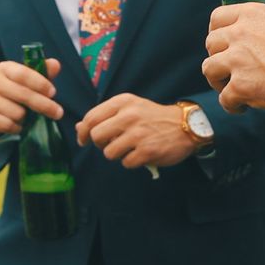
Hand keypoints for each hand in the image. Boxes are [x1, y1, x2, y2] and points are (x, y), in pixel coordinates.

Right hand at [0, 59, 62, 139]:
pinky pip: (7, 125)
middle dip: (44, 105)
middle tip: (58, 113)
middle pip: (23, 95)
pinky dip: (17, 128)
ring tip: (24, 116)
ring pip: (17, 113)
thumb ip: (42, 72)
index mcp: (4, 68)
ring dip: (25, 118)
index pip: (24, 74)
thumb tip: (56, 64)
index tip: (53, 93)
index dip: (40, 83)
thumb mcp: (26, 80)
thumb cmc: (12, 91)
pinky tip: (17, 125)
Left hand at [76, 94, 196, 168]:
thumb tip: (80, 128)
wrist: (185, 125)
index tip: (84, 139)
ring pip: (109, 152)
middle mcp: (129, 115)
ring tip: (128, 148)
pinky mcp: (147, 150)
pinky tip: (140, 154)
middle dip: (99, 144)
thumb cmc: (152, 117)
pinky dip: (131, 161)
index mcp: (122, 102)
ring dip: (116, 154)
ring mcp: (138, 133)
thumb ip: (104, 117)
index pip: (91, 117)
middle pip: (96, 136)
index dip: (83, 132)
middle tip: (110, 144)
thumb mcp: (129, 109)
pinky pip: (126, 163)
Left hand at [203, 3, 264, 112]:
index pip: (217, 17)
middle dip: (217, 57)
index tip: (221, 43)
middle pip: (210, 44)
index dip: (216, 31)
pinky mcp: (240, 85)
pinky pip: (223, 98)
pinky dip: (231, 105)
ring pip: (209, 69)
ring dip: (218, 81)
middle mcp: (240, 33)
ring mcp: (237, 59)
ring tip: (231, 89)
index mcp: (252, 14)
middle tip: (229, 70)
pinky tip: (242, 107)